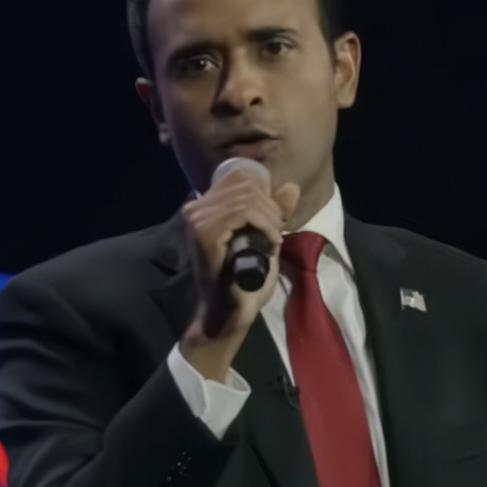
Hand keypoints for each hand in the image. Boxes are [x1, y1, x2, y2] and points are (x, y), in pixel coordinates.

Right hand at [179, 168, 299, 380]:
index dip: (263, 191)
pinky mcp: (205, 233)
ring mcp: (197, 220)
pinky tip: (271, 242)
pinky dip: (265, 225)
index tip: (274, 218)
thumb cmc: (244, 280)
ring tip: (274, 239)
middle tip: (277, 232)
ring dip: (270, 218)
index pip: (238, 175)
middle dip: (270, 206)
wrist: (230, 312)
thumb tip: (291, 186)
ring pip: (247, 197)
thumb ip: (275, 211)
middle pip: (245, 183)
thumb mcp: (265, 238)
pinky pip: (244, 212)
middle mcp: (195, 208)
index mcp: (204, 206)